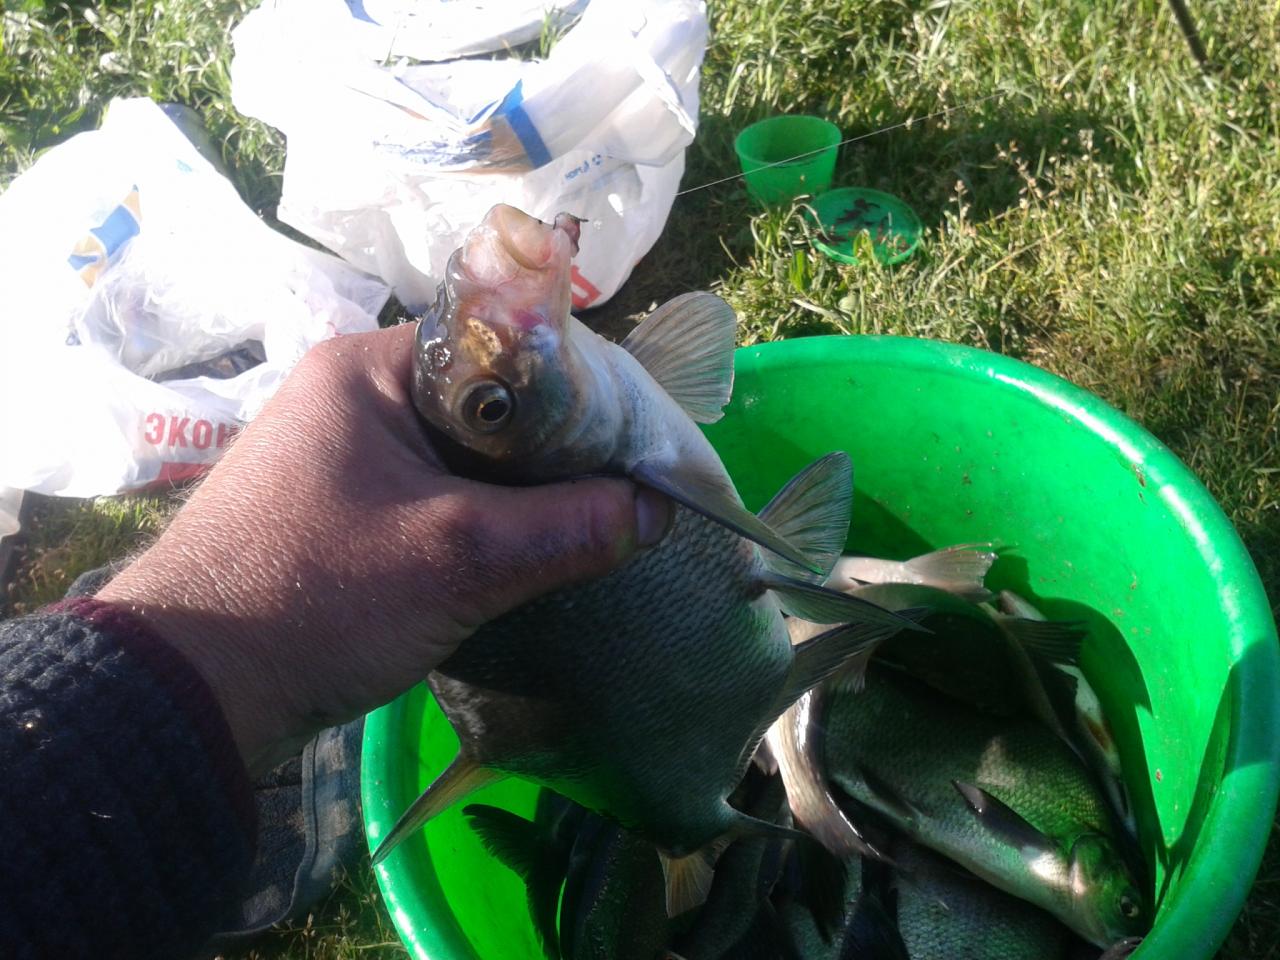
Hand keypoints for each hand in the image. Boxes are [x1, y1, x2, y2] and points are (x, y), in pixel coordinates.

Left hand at [98, 323, 671, 775]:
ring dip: (513, 492)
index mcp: (368, 368)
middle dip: (550, 451)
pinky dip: (473, 520)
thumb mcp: (461, 557)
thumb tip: (661, 508)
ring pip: (457, 458)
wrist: (191, 688)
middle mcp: (348, 393)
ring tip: (584, 521)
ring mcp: (335, 454)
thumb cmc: (322, 595)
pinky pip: (426, 496)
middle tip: (616, 488)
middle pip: (483, 406)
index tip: (629, 438)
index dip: (575, 390)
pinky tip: (518, 552)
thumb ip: (569, 527)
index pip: (498, 347)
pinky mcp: (332, 509)